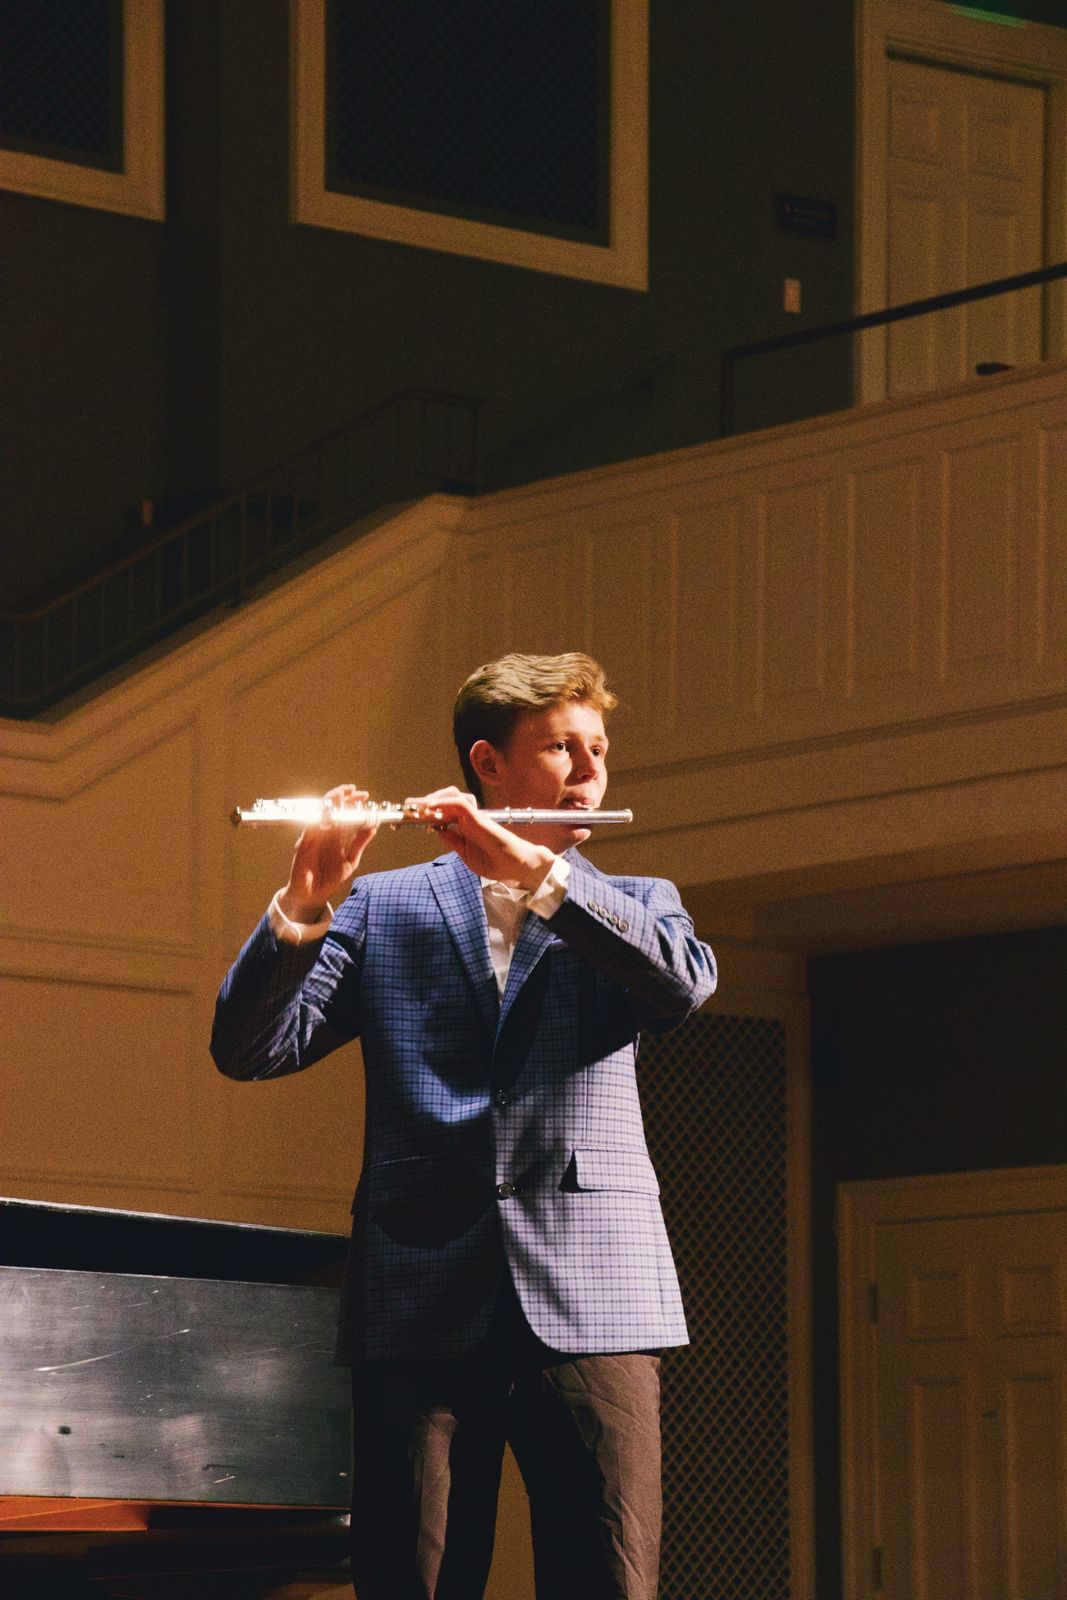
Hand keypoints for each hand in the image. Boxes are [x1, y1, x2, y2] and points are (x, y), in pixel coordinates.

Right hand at [278, 785, 378, 922]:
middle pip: (331, 809)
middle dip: (341, 797)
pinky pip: (309, 830)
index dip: (353, 802)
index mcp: (336, 835)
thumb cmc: (329, 878)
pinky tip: (326, 817)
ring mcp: (313, 837)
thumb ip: (359, 843)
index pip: (344, 813)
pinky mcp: (303, 846)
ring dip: (328, 804)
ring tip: (339, 796)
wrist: (313, 896)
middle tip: (352, 790)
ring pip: (319, 815)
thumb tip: (372, 827)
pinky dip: (317, 822)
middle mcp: (324, 832)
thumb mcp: (350, 860)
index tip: (364, 795)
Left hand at [407, 787, 554, 888]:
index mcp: (465, 827)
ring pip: (451, 795)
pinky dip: (443, 802)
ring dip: (432, 798)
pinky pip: (459, 803)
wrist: (515, 866)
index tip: (410, 816)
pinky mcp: (478, 817)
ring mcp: (474, 816)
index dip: (426, 812)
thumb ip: (452, 841)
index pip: (443, 813)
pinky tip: (429, 806)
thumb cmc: (496, 862)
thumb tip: (437, 830)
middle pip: (444, 800)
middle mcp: (469, 818)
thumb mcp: (465, 854)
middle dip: (424, 801)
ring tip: (416, 805)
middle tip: (407, 807)